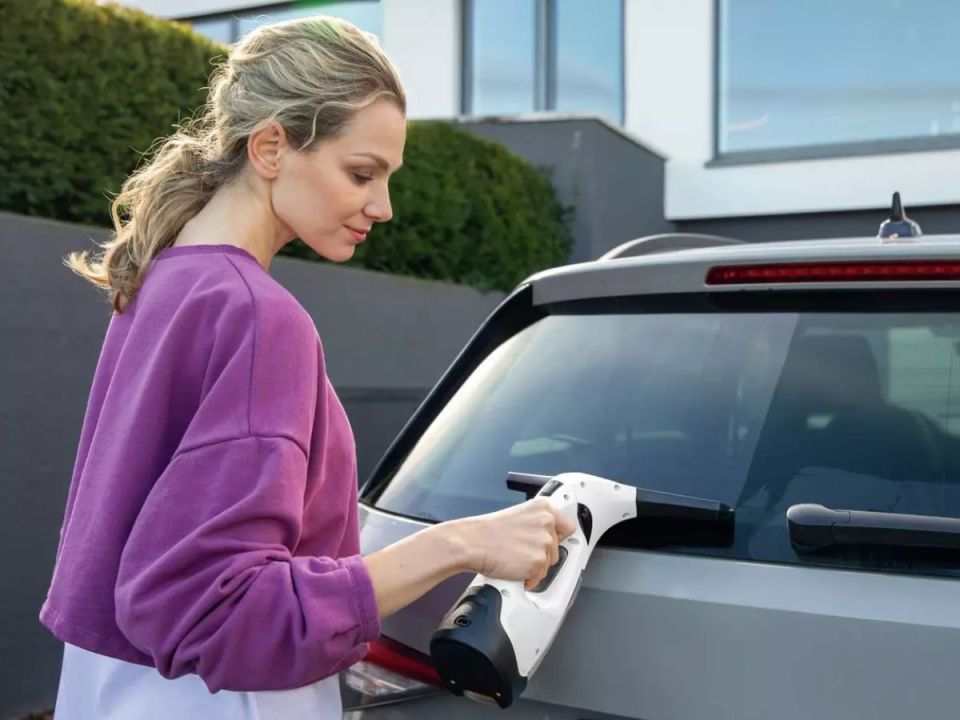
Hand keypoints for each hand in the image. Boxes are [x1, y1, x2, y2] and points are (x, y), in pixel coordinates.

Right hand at [455, 499, 577, 590]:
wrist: (471, 542)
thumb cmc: (487, 532)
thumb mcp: (517, 516)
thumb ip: (536, 523)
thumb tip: (548, 536)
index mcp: (543, 508)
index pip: (567, 526)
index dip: (557, 538)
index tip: (552, 543)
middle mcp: (546, 523)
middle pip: (557, 548)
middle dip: (542, 554)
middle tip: (521, 551)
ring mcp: (543, 543)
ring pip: (549, 563)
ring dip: (534, 566)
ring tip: (514, 558)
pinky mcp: (538, 562)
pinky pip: (539, 577)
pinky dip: (527, 577)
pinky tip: (513, 567)